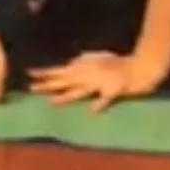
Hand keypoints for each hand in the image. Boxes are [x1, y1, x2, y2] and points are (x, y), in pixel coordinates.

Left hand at [28, 50, 162, 112]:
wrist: (141, 67)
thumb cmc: (120, 64)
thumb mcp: (99, 58)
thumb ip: (85, 59)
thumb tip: (72, 60)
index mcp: (85, 69)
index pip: (60, 72)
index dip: (45, 73)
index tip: (28, 74)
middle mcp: (89, 76)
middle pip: (65, 82)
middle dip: (48, 85)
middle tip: (31, 88)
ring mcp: (100, 84)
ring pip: (81, 91)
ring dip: (67, 97)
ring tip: (53, 102)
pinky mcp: (115, 91)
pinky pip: (106, 99)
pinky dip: (99, 104)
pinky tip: (93, 111)